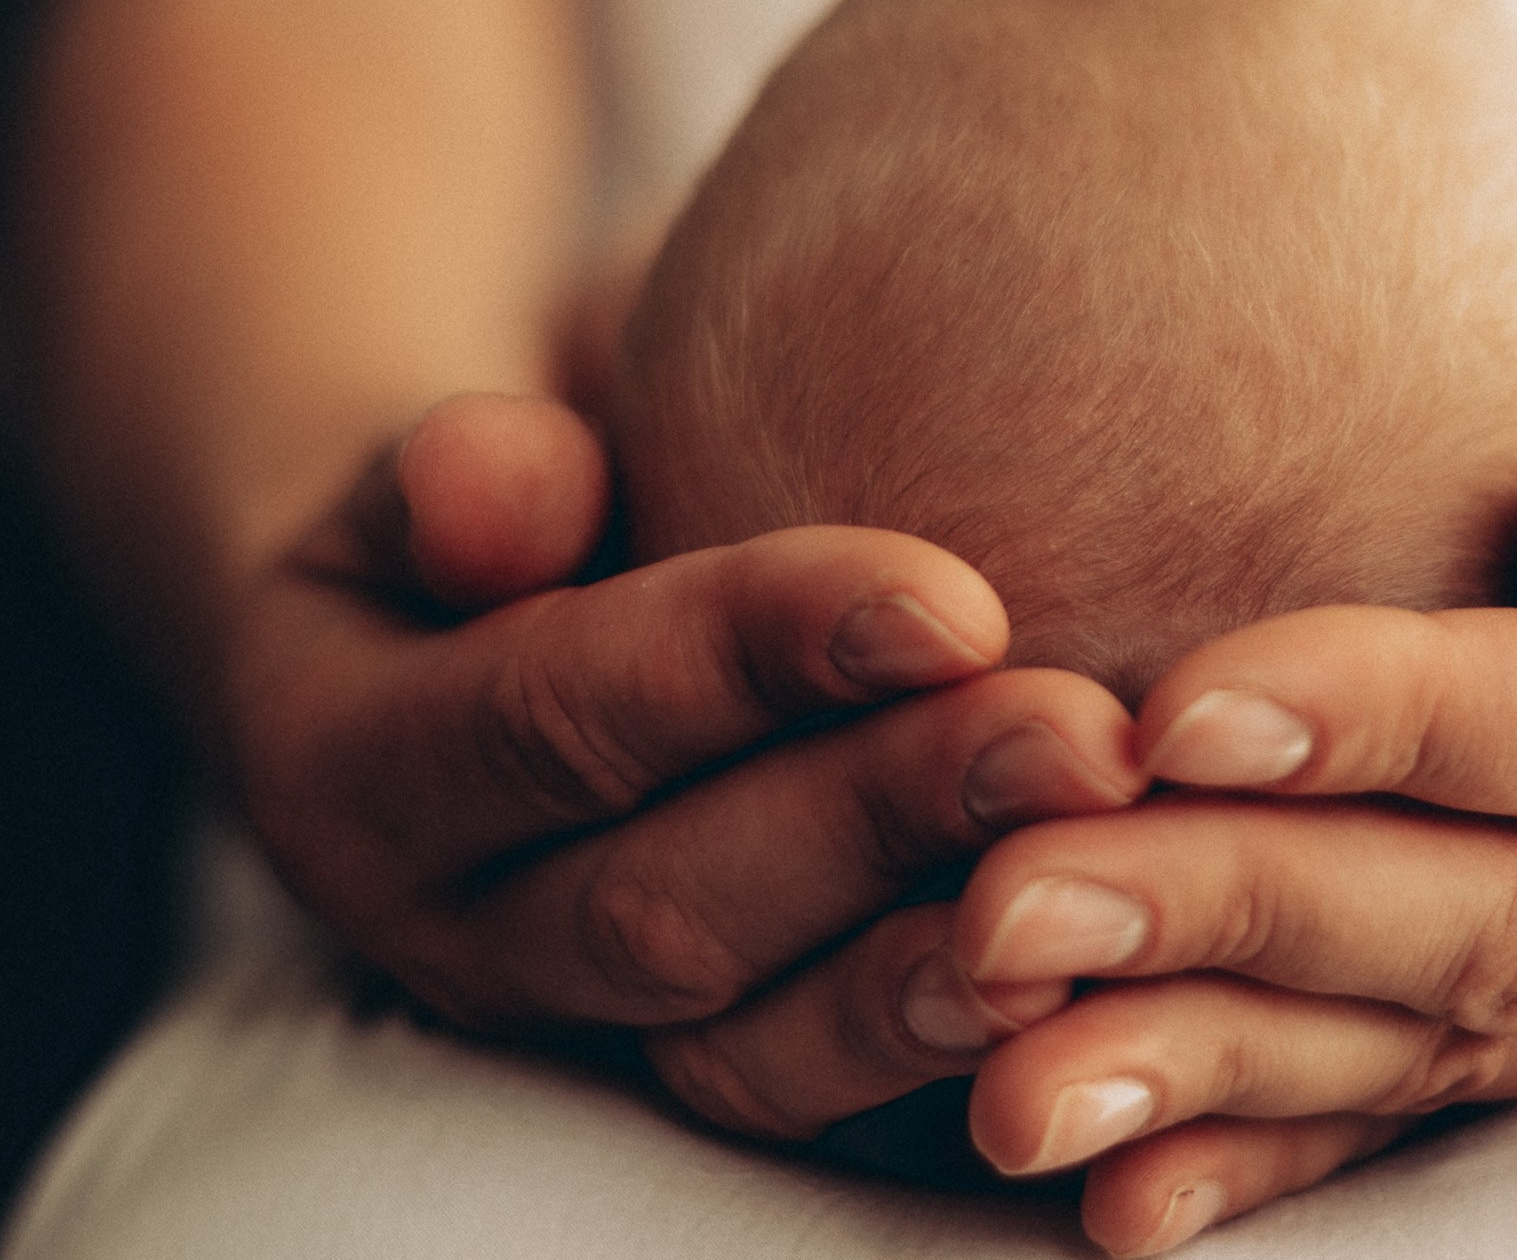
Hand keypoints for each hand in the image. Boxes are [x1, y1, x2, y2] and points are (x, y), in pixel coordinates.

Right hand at [221, 392, 1146, 1136]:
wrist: (457, 640)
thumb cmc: (492, 505)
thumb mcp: (437, 463)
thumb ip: (464, 473)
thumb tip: (503, 481)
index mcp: (357, 761)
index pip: (559, 709)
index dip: (751, 655)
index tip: (957, 599)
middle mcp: (461, 928)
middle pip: (673, 899)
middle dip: (889, 817)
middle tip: (1087, 740)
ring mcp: (581, 1026)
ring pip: (751, 1041)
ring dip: (939, 968)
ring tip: (1116, 880)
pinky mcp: (694, 1064)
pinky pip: (820, 1096)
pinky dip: (958, 1048)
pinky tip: (1106, 980)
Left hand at [946, 387, 1516, 1253]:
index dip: (1416, 724)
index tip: (1186, 704)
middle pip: (1511, 929)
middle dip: (1246, 917)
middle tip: (1005, 903)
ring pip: (1453, 1057)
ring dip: (1221, 1065)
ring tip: (1006, 1069)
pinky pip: (1451, 1128)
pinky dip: (1287, 1162)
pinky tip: (1124, 1197)